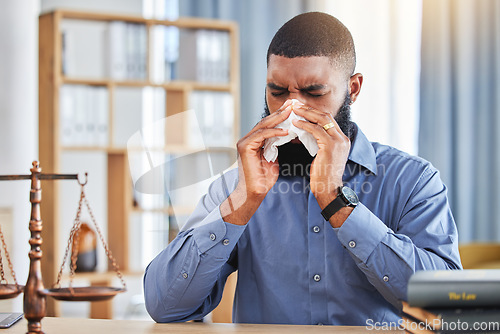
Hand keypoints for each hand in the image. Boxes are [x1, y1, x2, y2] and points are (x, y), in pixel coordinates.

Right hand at [220, 101, 291, 224]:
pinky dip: (274, 132)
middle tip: (293, 103)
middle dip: (280, 112)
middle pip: (266, 121)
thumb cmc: (263, 179)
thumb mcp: (272, 158)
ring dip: (278, 118)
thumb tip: (286, 135)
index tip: (293, 108)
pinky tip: (286, 131)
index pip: (268, 124)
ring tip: (291, 112)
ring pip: (263, 126)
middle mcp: (247, 139)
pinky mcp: (245, 147)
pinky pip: (261, 135)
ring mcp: (244, 142)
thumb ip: (275, 145)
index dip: (281, 115)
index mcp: (253, 140)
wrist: (254, 193)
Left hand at [291, 104, 350, 204]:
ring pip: (322, 119)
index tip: (301, 108)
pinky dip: (304, 125)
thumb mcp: (324, 155)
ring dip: (306, 113)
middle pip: (326, 115)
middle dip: (310, 109)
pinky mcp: (330, 146)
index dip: (314, 112)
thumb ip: (320, 142)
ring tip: (294, 110)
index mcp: (342, 139)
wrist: (329, 189)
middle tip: (296, 104)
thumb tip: (308, 132)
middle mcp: (343, 138)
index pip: (328, 119)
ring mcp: (338, 141)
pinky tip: (295, 123)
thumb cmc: (323, 175)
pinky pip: (316, 130)